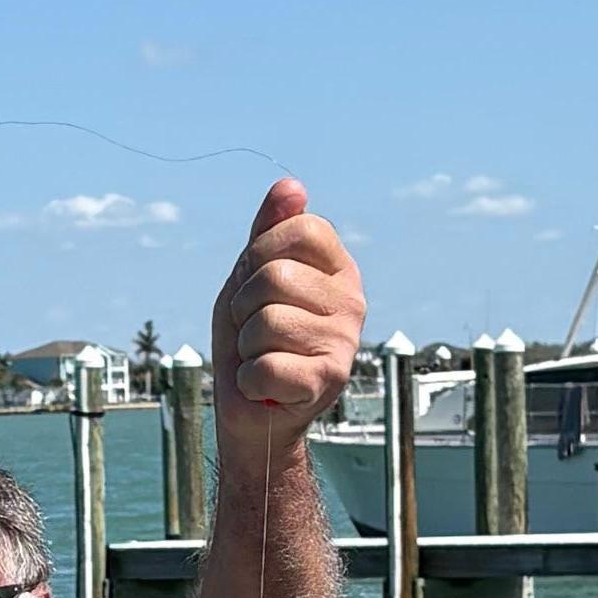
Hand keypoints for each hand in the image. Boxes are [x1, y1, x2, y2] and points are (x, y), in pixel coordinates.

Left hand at [211, 176, 365, 448]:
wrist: (252, 411)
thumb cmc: (252, 338)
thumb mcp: (251, 275)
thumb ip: (270, 231)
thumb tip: (292, 186)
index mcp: (338, 269)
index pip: (302, 228)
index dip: (260, 251)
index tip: (255, 280)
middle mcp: (352, 301)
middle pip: (275, 276)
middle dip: (245, 305)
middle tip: (255, 330)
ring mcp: (345, 342)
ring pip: (265, 322)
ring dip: (245, 345)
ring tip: (262, 357)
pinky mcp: (329, 381)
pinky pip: (265, 366)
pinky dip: (249, 380)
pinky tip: (266, 387)